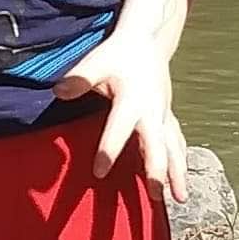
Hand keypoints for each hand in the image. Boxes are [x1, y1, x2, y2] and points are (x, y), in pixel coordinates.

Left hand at [58, 28, 189, 200]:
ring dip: (177, 173)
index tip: (99, 172)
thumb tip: (58, 92)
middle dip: (157, 171)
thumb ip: (79, 78)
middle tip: (155, 195)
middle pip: (156, 145)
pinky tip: (180, 183)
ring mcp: (163, 115)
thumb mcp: (96, 61)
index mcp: (132, 100)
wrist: (147, 40)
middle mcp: (152, 111)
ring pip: (174, 148)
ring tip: (180, 198)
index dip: (108, 151)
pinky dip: (180, 162)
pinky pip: (177, 143)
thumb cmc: (118, 53)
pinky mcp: (167, 117)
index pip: (118, 130)